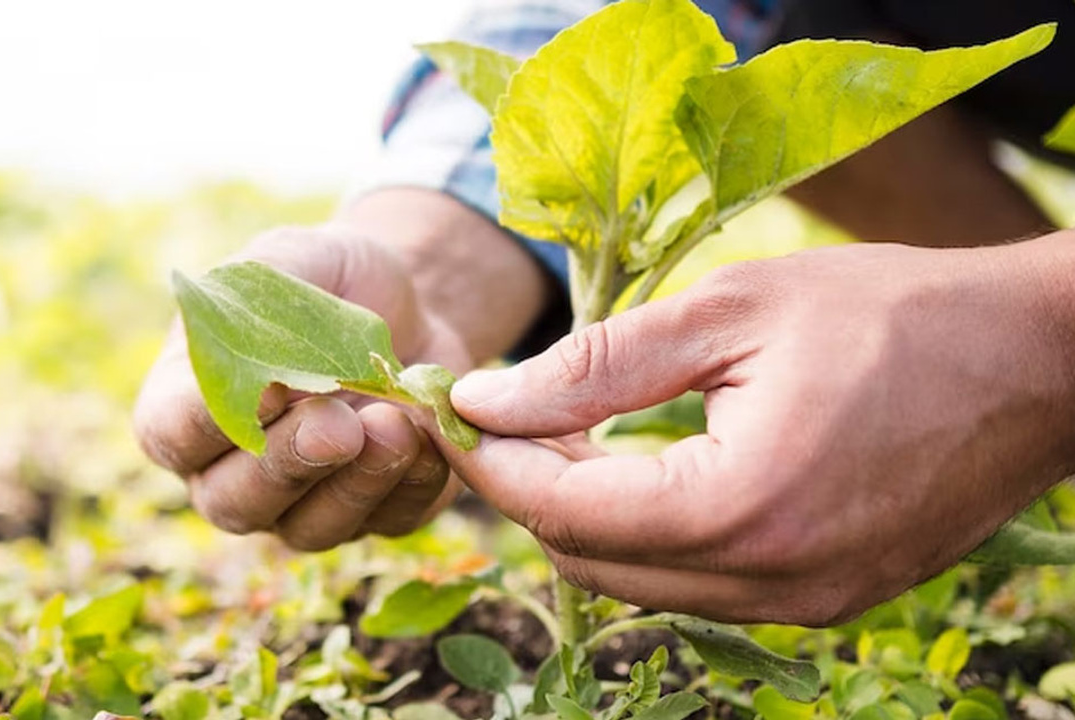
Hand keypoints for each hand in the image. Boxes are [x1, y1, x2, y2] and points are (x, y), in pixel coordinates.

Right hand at [134, 226, 474, 550]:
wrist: (410, 306)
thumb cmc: (327, 282)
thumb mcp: (290, 260)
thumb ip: (258, 303)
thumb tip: (262, 376)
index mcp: (188, 406)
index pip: (172, 434)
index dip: (208, 422)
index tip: (265, 387)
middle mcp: (232, 471)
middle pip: (234, 502)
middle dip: (288, 464)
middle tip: (339, 423)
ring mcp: (301, 504)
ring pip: (310, 528)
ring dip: (355, 483)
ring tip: (394, 425)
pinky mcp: (375, 514)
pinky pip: (387, 521)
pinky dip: (412, 483)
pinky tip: (428, 435)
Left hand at [442, 235, 1074, 624]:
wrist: (1038, 360)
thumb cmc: (892, 314)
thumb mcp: (730, 311)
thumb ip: (596, 364)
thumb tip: (484, 399)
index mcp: (740, 507)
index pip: (563, 510)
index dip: (491, 461)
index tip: (451, 409)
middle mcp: (770, 581)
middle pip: (588, 562)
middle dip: (527, 491)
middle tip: (499, 416)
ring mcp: (803, 605)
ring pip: (637, 584)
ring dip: (584, 516)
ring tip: (565, 433)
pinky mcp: (825, 600)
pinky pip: (697, 586)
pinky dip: (648, 536)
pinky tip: (641, 468)